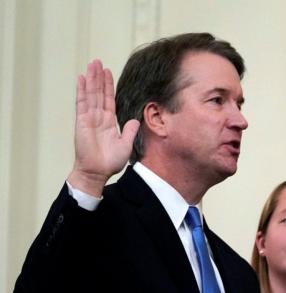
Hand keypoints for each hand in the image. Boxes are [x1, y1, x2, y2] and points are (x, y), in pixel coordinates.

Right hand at [68, 59, 139, 195]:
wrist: (97, 172)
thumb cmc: (110, 162)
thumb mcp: (126, 145)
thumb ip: (130, 131)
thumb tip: (136, 120)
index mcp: (109, 122)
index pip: (109, 99)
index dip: (108, 86)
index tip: (108, 72)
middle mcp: (99, 117)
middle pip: (99, 92)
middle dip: (99, 77)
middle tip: (98, 61)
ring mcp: (89, 118)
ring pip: (91, 94)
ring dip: (91, 79)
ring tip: (92, 64)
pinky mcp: (82, 121)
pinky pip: (82, 102)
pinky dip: (82, 90)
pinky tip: (81, 78)